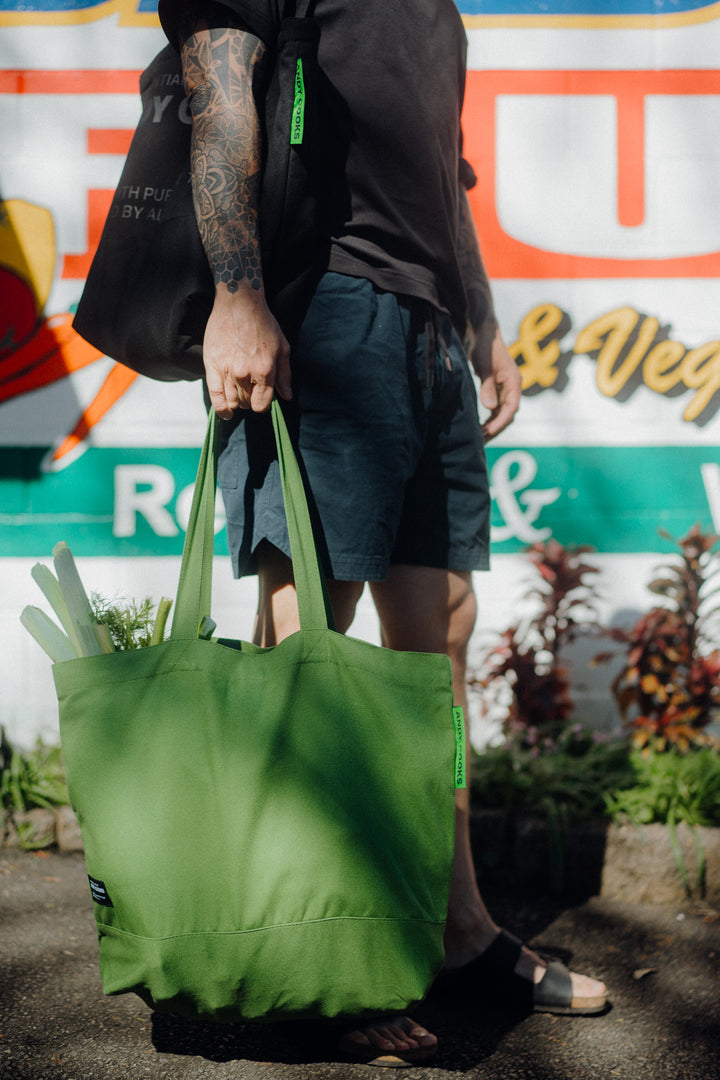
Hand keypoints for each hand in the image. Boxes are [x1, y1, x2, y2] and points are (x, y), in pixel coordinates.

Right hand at [202, 283, 291, 416]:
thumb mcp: (283, 348)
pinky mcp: (212, 366)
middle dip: (250, 399)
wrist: (239, 303)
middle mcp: (245, 374)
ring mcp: (227, 371)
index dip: (262, 403)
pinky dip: (221, 408)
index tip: (262, 396)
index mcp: (265, 370)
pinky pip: (215, 396)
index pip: (262, 404)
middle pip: (247, 403)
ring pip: (233, 401)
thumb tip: (286, 397)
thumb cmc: (264, 324)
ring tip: (240, 391)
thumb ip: (284, 375)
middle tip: (251, 387)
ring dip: (237, 401)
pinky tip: (226, 413)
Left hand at [473, 328, 521, 440]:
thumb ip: (488, 386)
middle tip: (481, 441)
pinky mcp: (497, 392)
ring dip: (492, 427)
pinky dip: (488, 420)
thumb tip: (490, 407)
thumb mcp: (485, 366)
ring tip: (478, 438)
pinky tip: (478, 428)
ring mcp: (505, 391)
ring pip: (501, 415)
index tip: (488, 432)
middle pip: (508, 415)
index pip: (511, 408)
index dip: (501, 422)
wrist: (484, 336)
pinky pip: (495, 411)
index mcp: (514, 382)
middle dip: (496, 429)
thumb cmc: (485, 348)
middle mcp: (512, 389)